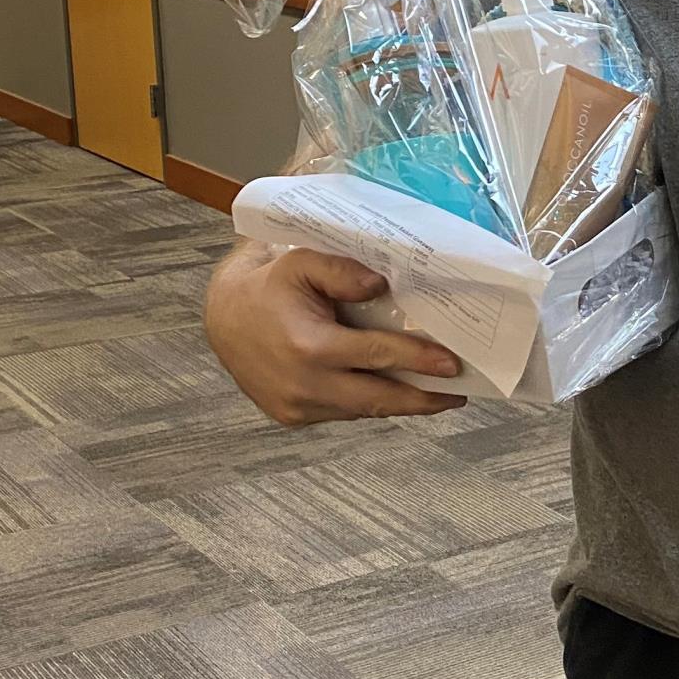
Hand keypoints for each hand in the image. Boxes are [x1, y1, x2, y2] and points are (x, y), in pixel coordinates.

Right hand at [204, 243, 464, 424]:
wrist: (222, 317)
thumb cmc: (268, 285)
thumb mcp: (300, 261)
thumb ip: (342, 270)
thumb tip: (382, 285)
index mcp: (308, 346)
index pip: (376, 356)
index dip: (417, 361)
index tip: (452, 365)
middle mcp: (302, 384)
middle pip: (377, 400)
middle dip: (422, 399)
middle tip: (456, 392)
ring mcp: (295, 407)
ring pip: (361, 410)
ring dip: (397, 403)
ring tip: (433, 392)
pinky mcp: (291, 417)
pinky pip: (341, 412)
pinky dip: (368, 403)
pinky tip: (391, 390)